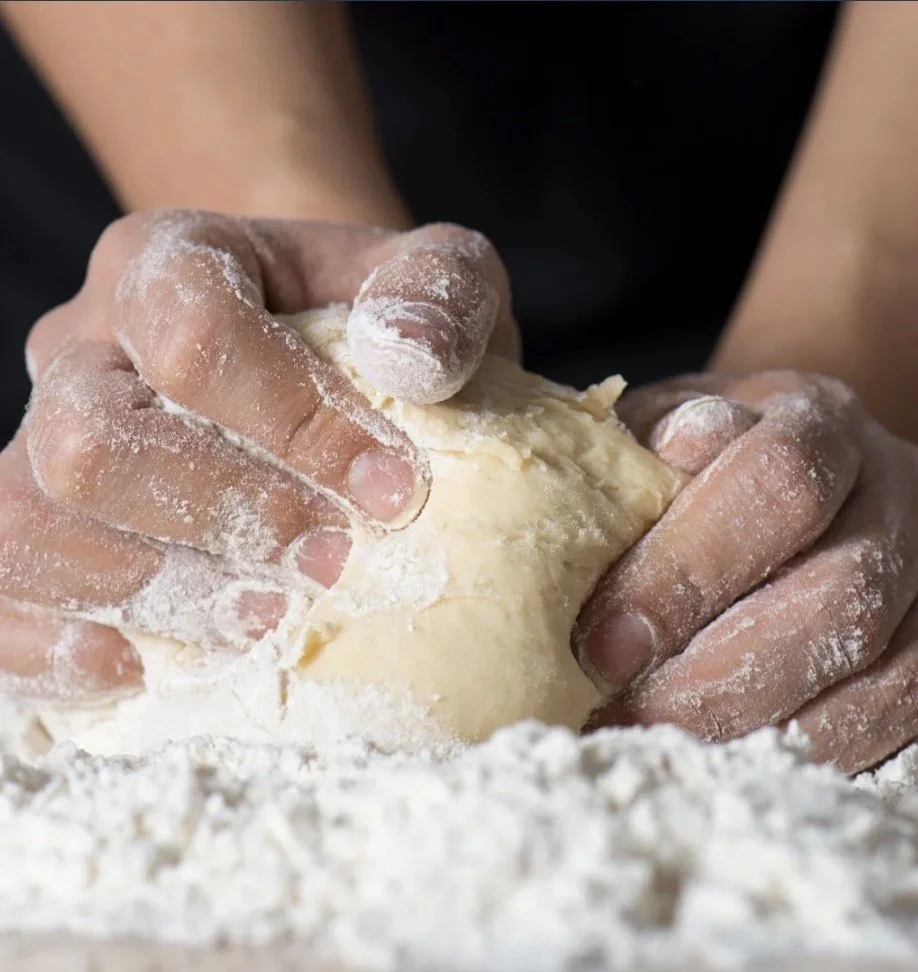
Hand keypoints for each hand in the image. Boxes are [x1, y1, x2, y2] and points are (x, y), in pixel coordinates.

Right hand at [1, 209, 515, 702]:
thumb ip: (438, 292)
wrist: (308, 339)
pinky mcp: (36, 510)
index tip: (391, 492)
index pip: (197, 332)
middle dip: (221, 518)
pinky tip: (136, 667)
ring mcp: (44, 427)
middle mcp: (89, 338)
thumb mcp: (432, 278)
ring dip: (149, 590)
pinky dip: (46, 642)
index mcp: (175, 258)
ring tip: (263, 622)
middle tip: (328, 565)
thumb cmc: (370, 318)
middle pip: (93, 440)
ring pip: (28, 520)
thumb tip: (410, 360)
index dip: (292, 420)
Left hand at [575, 371, 917, 773]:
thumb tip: (666, 455)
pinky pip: (893, 716)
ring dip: (761, 720)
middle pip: (840, 589)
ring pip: (881, 669)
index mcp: (817, 421)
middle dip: (721, 670)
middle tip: (627, 712)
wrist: (776, 466)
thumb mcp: (659, 430)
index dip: (689, 570)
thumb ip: (652, 450)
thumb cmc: (694, 456)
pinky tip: (725, 753)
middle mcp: (890, 491)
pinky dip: (807, 747)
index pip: (777, 482)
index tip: (601, 644)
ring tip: (661, 741)